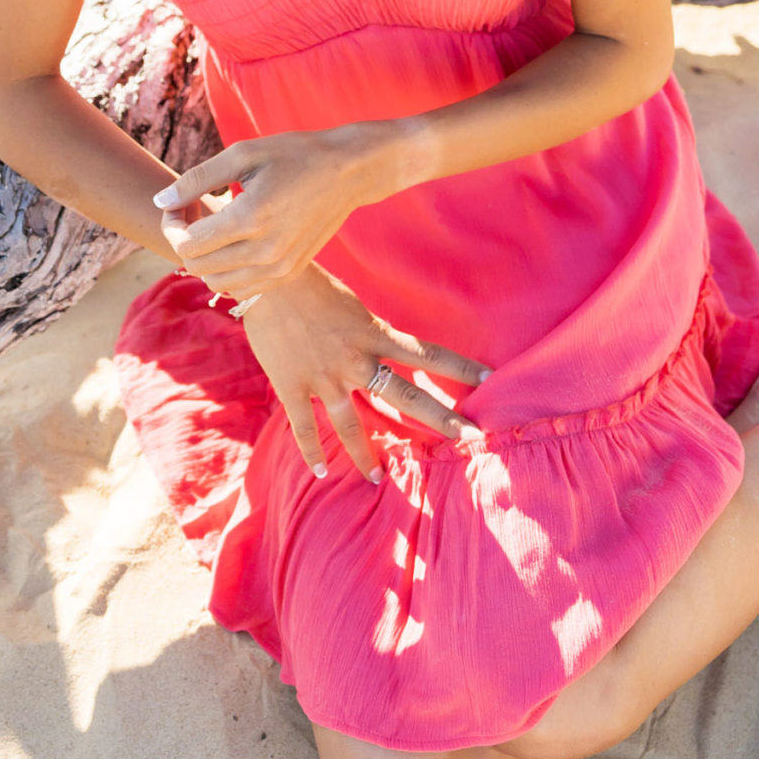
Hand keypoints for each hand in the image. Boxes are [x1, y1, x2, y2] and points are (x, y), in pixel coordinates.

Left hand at [155, 124, 406, 301]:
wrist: (348, 173)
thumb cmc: (294, 155)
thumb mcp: (242, 154)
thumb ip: (196, 179)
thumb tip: (159, 201)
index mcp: (250, 219)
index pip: (186, 244)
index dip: (170, 224)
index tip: (178, 202)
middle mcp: (265, 252)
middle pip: (197, 267)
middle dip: (182, 239)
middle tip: (192, 209)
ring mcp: (279, 269)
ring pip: (216, 284)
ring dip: (203, 259)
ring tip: (213, 227)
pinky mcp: (289, 275)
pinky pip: (241, 289)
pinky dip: (226, 272)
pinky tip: (233, 242)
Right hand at [242, 266, 489, 480]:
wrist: (268, 280)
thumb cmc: (312, 284)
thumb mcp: (353, 306)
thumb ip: (368, 332)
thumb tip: (381, 347)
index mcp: (375, 335)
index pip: (428, 353)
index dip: (459, 366)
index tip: (489, 377)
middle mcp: (357, 361)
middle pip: (407, 396)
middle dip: (441, 419)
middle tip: (469, 439)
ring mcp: (325, 378)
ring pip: (353, 426)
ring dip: (366, 456)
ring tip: (378, 479)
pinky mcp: (293, 387)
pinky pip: (306, 428)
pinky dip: (313, 452)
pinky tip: (320, 471)